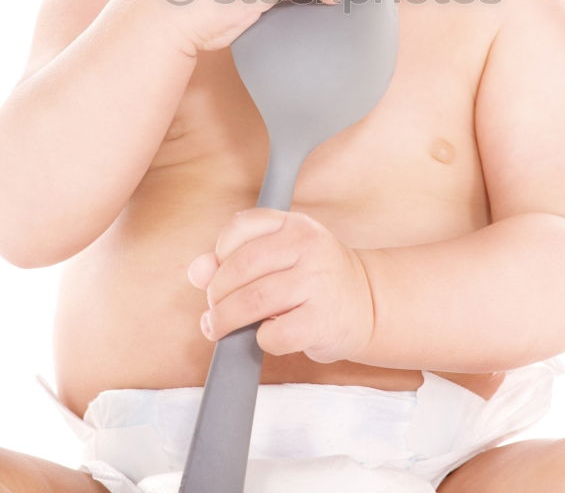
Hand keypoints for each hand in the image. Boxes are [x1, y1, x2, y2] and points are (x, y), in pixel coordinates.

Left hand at [186, 209, 374, 363]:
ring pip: (252, 301)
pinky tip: (265, 336)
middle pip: (241, 268)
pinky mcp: (324, 320)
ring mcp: (319, 282)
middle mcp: (309, 247)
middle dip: (217, 294)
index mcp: (295, 224)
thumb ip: (233, 259)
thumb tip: (197, 271)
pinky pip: (275, 334)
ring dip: (226, 320)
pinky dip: (260, 340)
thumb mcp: (279, 257)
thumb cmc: (314, 279)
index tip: (219, 273)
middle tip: (214, 309)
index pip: (241, 227)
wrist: (367, 303)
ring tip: (219, 328)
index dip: (219, 253)